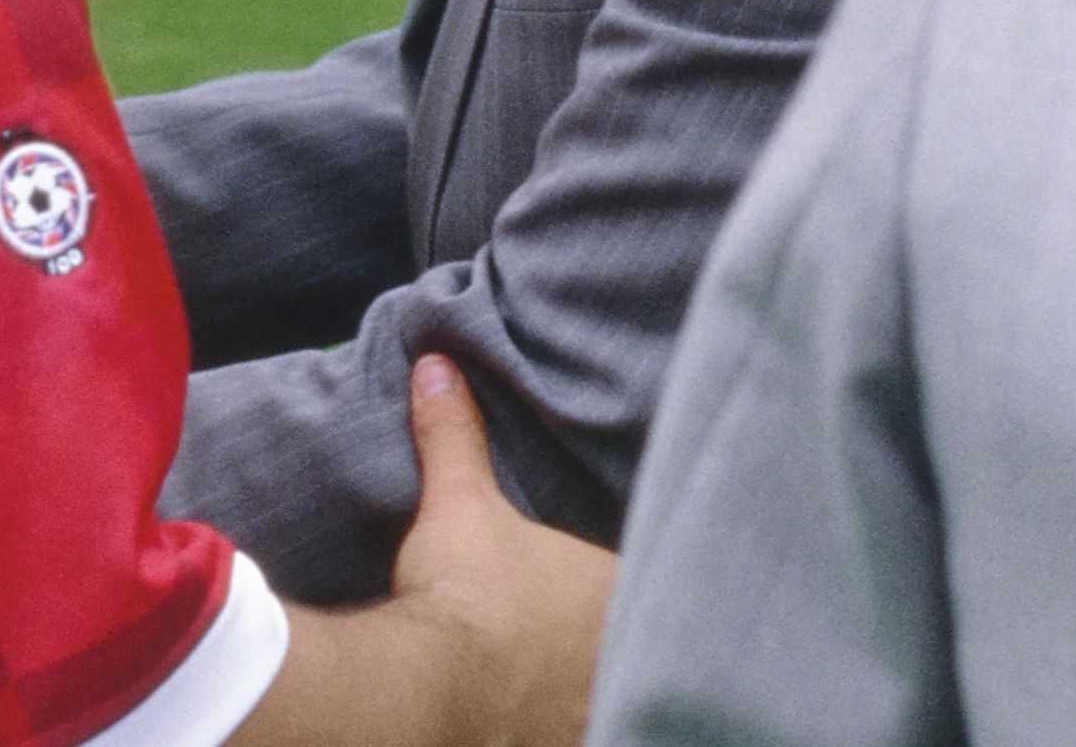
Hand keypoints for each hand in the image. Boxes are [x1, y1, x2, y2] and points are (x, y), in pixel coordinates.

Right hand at [385, 357, 615, 746]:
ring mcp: (601, 705)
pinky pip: (581, 727)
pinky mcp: (570, 741)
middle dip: (612, 633)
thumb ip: (456, 436)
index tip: (590, 582)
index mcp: (619, 583)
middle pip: (635, 635)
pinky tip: (541, 716)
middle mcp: (627, 651)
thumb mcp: (461, 502)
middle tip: (569, 631)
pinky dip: (566, 721)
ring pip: (612, 688)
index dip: (623, 579)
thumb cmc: (463, 589)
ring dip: (593, 682)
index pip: (642, 575)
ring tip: (556, 676)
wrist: (433, 683)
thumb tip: (437, 366)